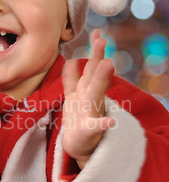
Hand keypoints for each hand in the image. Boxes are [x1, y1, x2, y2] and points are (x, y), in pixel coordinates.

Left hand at [61, 29, 115, 169]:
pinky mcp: (89, 131)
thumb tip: (72, 60)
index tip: (98, 34)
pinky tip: (110, 122)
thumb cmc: (79, 120)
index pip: (91, 68)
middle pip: (94, 76)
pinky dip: (102, 125)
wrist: (80, 146)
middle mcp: (91, 99)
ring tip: (109, 64)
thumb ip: (72, 79)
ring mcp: (92, 114)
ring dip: (101, 80)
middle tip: (101, 40)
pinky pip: (95, 128)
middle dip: (97, 59)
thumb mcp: (74, 97)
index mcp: (86, 91)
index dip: (94, 52)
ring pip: (96, 94)